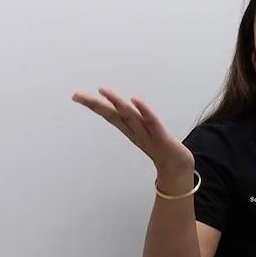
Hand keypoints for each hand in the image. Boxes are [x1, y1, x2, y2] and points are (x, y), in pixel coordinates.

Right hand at [71, 87, 194, 182]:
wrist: (179, 166)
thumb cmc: (161, 148)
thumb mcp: (144, 133)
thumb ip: (133, 122)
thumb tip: (122, 108)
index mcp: (129, 129)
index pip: (109, 115)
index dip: (94, 105)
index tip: (76, 96)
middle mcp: (134, 131)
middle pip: (113, 115)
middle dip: (95, 104)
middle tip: (77, 95)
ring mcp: (147, 134)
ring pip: (129, 117)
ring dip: (117, 103)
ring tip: (104, 91)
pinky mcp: (161, 137)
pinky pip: (151, 122)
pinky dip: (144, 111)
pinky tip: (135, 100)